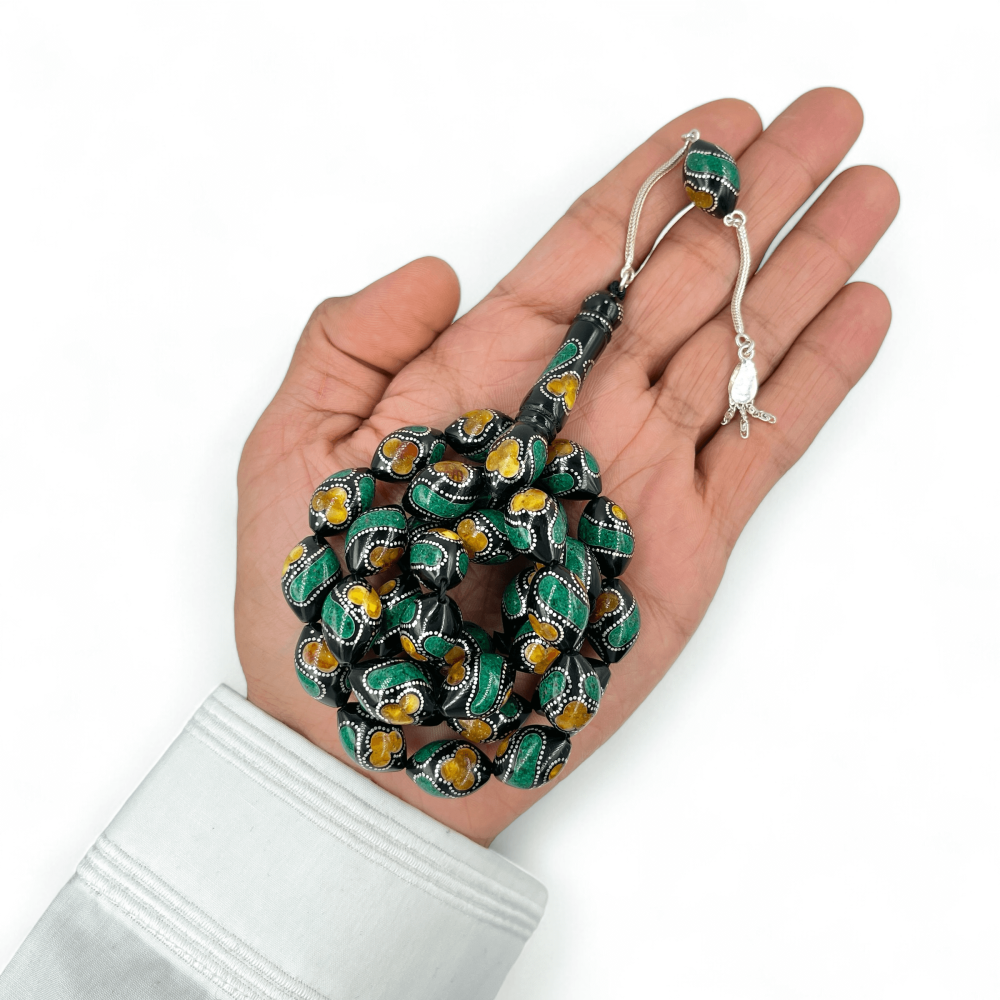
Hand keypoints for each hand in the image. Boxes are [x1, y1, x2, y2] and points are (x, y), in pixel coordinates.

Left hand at [236, 88, 896, 845]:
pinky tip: (857, 314)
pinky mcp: (682, 545)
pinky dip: (808, 383)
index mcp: (485, 377)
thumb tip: (433, 271)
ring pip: (731, 351)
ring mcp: (636, 474)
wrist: (377, 747)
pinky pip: (757, 448)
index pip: (585, 255)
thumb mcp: (291, 459)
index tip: (717, 125)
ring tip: (868, 195)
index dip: (654, 185)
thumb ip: (345, 347)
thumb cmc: (319, 612)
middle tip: (829, 122)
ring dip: (801, 272)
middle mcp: (574, 411)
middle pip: (678, 283)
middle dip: (755, 202)